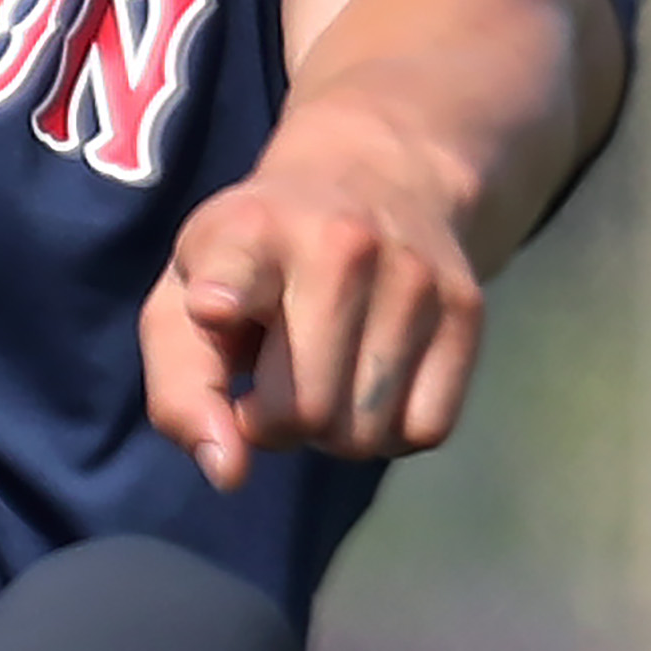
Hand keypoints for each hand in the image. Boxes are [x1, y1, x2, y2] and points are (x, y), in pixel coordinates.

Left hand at [139, 95, 488, 485]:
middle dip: (276, 424)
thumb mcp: (184, 305)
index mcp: (249, 233)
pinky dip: (390, 432)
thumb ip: (184, 393)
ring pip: (366, 432)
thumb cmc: (253, 265)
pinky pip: (424, 430)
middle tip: (273, 382)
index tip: (213, 306)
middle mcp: (340, 245)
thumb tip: (228, 471)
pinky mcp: (467, 308)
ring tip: (322, 375)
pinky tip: (371, 384)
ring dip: (334, 433)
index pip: (237, 269)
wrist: (376, 179)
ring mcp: (413, 275)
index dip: (224, 296)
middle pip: (303, 410)